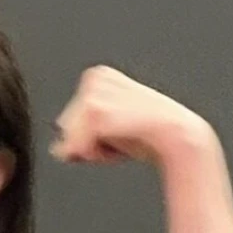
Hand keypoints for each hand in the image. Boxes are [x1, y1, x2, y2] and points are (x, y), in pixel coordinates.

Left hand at [51, 67, 214, 167]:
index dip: (91, 134)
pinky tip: (120, 146)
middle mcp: (93, 79)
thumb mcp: (110, 129)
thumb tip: (57, 150)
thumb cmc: (148, 133)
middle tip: (122, 135)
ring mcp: (93, 94)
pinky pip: (77, 149)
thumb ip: (81, 135)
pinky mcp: (95, 112)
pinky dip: (98, 156)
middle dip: (90, 141)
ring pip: (70, 140)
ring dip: (95, 150)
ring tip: (123, 138)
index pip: (69, 120)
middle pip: (66, 128)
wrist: (175, 134)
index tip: (118, 130)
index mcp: (97, 76)